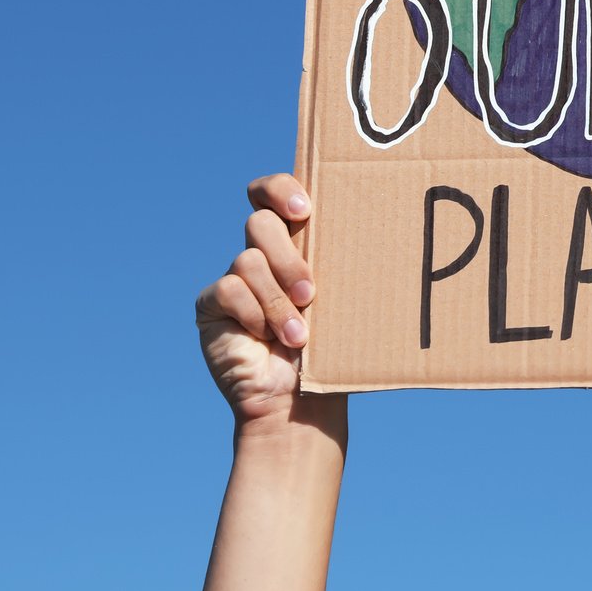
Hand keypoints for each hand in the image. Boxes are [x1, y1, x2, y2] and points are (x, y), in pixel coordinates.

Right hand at [195, 173, 325, 429]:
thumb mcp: (341, 300)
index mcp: (294, 243)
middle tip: (310, 293)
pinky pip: (228, 289)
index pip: (272, 193)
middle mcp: (260, 255)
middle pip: (259, 223)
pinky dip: (254, 315)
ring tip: (297, 336)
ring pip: (248, 259)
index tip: (304, 210)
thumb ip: (341, 263)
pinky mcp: (211, 305)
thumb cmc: (331, 349)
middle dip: (288, 258)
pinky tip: (266, 340)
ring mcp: (234, 279)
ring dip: (277, 301)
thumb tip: (379, 224)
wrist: (302, 400)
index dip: (280, 190)